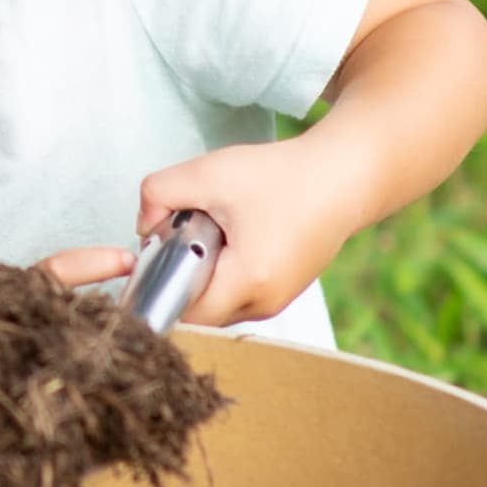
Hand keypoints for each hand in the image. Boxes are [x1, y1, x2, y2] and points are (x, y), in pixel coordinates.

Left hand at [136, 143, 355, 325]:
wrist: (343, 176)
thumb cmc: (282, 176)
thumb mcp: (209, 173)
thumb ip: (158, 194)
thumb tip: (142, 228)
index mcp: (248, 280)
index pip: (183, 313)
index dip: (158, 288)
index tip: (149, 259)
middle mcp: (265, 303)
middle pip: (200, 313)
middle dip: (180, 280)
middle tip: (179, 238)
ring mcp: (278, 301)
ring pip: (220, 306)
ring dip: (204, 279)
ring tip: (209, 235)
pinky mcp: (285, 292)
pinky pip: (241, 296)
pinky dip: (226, 275)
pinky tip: (229, 240)